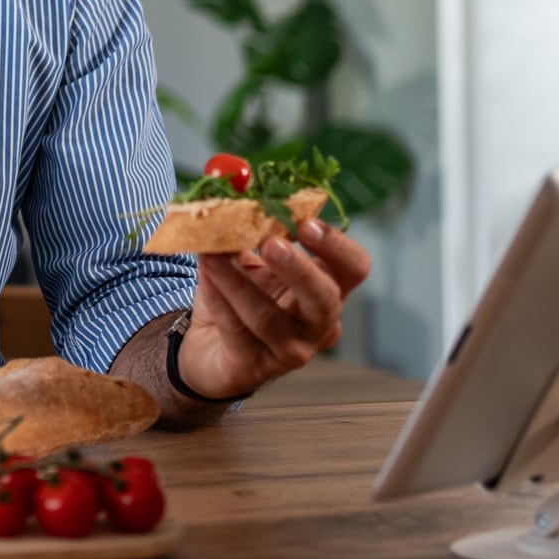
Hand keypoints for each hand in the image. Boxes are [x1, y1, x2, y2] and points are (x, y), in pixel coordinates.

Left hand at [173, 218, 371, 400]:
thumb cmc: (241, 294)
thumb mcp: (249, 258)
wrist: (209, 347)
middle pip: (324, 298)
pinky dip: (217, 298)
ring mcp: (289, 351)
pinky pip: (235, 330)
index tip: (305, 222)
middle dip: (298, 269)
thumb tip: (235, 190)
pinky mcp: (253, 368)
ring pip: (267, 317)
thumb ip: (249, 228)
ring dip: (237, 280)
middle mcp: (318, 324)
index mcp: (327, 288)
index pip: (353, 268)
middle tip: (272, 243)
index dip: (336, 246)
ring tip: (212, 253)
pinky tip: (204, 274)